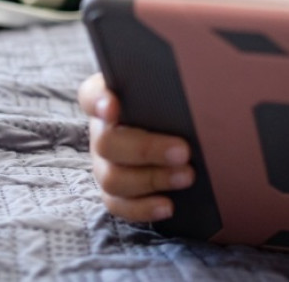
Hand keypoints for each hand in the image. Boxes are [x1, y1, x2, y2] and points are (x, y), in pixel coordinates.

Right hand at [78, 73, 194, 221]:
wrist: (183, 130)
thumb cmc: (176, 103)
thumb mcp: (172, 90)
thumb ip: (172, 85)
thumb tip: (197, 79)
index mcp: (110, 99)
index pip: (92, 95)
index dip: (98, 101)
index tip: (113, 107)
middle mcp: (102, 132)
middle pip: (108, 143)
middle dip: (147, 149)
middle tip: (184, 151)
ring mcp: (105, 164)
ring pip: (113, 178)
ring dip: (153, 180)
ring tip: (188, 176)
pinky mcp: (115, 192)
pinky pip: (119, 205)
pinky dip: (143, 208)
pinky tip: (168, 206)